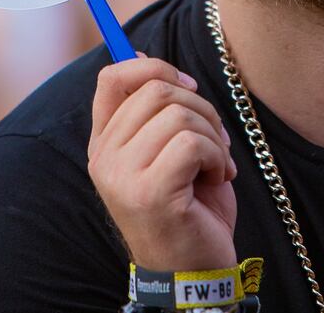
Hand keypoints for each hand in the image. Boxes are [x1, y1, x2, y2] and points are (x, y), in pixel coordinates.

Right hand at [88, 54, 236, 271]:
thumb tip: (141, 54)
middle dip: (201, 107)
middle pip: (157, 90)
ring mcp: (123, 176)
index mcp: (105, 144)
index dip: (153, 67)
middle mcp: (105, 158)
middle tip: (215, 140)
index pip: (111, 78)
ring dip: (214, 136)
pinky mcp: (150, 192)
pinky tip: (217, 179)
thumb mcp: (166, 151)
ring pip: (179, 115)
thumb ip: (154, 111)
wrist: (195, 269)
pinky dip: (218, 157)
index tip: (186, 87)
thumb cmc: (189, 207)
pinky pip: (194, 143)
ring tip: (216, 166)